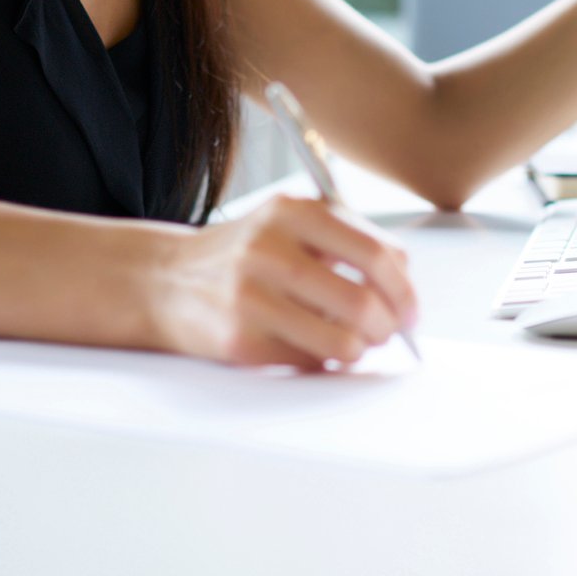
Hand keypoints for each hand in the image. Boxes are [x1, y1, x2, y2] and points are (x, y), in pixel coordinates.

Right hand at [149, 193, 418, 371]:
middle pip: (362, 302)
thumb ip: (344, 237)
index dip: (404, 288)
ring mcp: (251, 296)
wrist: (165, 280)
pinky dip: (322, 362)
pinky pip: (307, 363)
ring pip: (341, 342)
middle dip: (388, 326)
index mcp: (291, 212)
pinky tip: (312, 349)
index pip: (373, 253)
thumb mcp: (286, 222)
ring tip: (354, 344)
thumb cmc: (241, 254)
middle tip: (389, 333)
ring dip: (359, 350)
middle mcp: (269, 249)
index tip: (411, 307)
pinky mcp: (239, 340)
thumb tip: (403, 277)